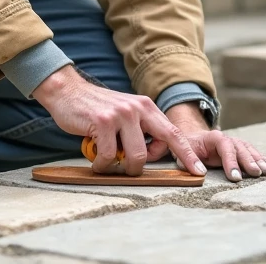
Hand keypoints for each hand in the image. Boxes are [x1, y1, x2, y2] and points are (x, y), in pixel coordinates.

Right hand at [33, 65, 206, 176]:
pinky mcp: (103, 122)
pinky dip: (102, 165)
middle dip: (167, 163)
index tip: (198, 170)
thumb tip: (155, 153)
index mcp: (146, 106)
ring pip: (136, 156)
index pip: (173, 132)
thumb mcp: (125, 114)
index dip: (188, 153)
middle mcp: (138, 108)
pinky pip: (109, 156)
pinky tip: (96, 161)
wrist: (67, 91)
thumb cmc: (96, 109)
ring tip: (110, 164)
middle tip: (156, 174)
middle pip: (163, 143)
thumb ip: (141, 130)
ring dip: (123, 168)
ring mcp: (121, 114)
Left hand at [164, 102, 265, 181]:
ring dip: (258, 160)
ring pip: (248, 149)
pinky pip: (252, 152)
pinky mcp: (239, 149)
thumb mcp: (182, 151)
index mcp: (213, 138)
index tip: (235, 177)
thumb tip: (200, 173)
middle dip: (248, 161)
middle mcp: (226, 138)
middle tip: (256, 173)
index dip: (230, 161)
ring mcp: (234, 143)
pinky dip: (261, 158)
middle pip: (240, 148)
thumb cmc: (188, 147)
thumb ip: (189, 160)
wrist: (192, 138)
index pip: (224, 147)